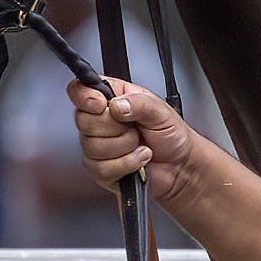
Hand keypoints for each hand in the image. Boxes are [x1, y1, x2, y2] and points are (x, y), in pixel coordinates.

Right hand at [70, 76, 196, 207]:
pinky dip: (127, 164)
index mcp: (112, 98)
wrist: (181, 166)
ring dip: (126, 148)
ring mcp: (97, 146)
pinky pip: (102, 168)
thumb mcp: (162, 111)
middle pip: (84, 120)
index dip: (84, 97)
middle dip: (116, 127)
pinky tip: (139, 159)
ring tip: (140, 145)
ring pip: (93, 146)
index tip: (101, 104)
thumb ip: (140, 103)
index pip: (80, 90)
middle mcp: (100, 121)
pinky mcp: (99, 170)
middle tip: (136, 128)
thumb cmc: (172, 135)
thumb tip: (117, 105)